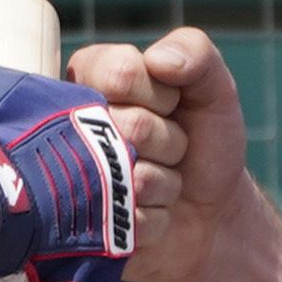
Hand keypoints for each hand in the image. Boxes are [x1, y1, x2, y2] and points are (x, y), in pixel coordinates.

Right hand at [63, 29, 251, 281]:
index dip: (161, 95)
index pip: (120, 74)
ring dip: (166, 183)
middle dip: (169, 140)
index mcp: (91, 78)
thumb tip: (160, 59)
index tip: (173, 105)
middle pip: (130, 127)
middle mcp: (69, 125)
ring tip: (163, 181)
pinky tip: (153, 213)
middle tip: (172, 148)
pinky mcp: (82, 228)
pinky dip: (157, 219)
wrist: (211, 212)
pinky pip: (131, 221)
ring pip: (132, 178)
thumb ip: (194, 52)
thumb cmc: (204, 141)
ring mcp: (71, 180)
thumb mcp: (212, 87)